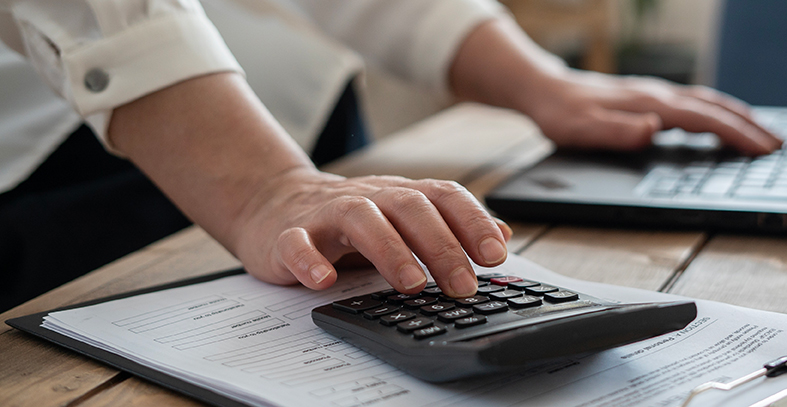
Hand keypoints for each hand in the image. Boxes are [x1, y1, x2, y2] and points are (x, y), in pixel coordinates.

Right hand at [232, 169, 511, 296]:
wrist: (274, 204)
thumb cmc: (349, 219)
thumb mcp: (404, 218)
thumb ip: (452, 226)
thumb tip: (504, 234)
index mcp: (400, 195)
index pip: (444, 197)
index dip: (473, 222)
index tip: (496, 254)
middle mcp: (369, 197)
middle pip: (410, 209)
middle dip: (441, 246)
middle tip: (463, 284)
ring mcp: (327, 213)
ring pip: (361, 219)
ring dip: (390, 251)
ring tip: (412, 284)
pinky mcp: (287, 234)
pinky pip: (297, 243)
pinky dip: (310, 260)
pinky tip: (324, 281)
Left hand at [519, 70, 782, 154]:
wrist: (544, 89)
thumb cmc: (561, 114)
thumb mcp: (581, 130)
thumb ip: (617, 131)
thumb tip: (653, 129)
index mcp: (648, 104)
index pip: (702, 119)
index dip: (735, 134)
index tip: (763, 149)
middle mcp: (657, 95)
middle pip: (714, 108)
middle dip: (749, 126)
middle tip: (780, 145)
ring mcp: (656, 94)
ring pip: (707, 102)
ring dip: (739, 116)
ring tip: (765, 133)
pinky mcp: (650, 97)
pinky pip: (695, 103)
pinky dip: (719, 111)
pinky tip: (724, 121)